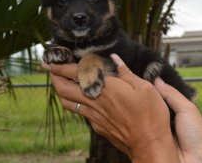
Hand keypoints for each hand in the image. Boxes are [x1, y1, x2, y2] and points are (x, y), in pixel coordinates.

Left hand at [42, 54, 179, 162]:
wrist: (148, 144)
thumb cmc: (150, 115)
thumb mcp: (144, 87)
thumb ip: (126, 72)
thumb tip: (114, 58)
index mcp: (106, 88)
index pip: (76, 74)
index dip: (60, 66)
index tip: (51, 61)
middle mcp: (95, 101)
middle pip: (63, 89)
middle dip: (54, 78)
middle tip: (51, 70)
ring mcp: (94, 116)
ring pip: (68, 103)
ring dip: (61, 91)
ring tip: (61, 82)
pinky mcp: (97, 126)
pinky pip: (80, 112)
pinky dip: (75, 103)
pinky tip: (81, 99)